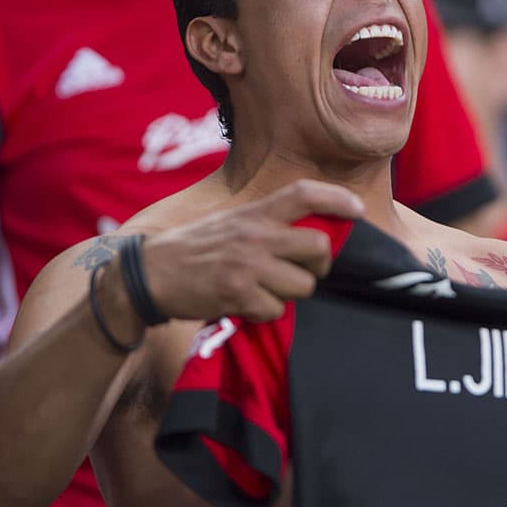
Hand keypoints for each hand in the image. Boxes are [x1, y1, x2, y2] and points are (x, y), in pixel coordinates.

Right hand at [137, 179, 364, 322]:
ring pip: (303, 286)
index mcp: (254, 213)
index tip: (357, 210)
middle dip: (320, 265)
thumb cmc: (195, 249)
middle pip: (319, 247)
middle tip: (307, 271)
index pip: (303, 193)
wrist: (149, 274)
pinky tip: (245, 303)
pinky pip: (275, 310)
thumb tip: (311, 234)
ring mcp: (247, 265)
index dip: (336, 198)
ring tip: (265, 290)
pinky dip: (265, 313)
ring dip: (290, 294)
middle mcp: (255, 235)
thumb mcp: (231, 222)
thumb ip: (267, 223)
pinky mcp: (237, 294)